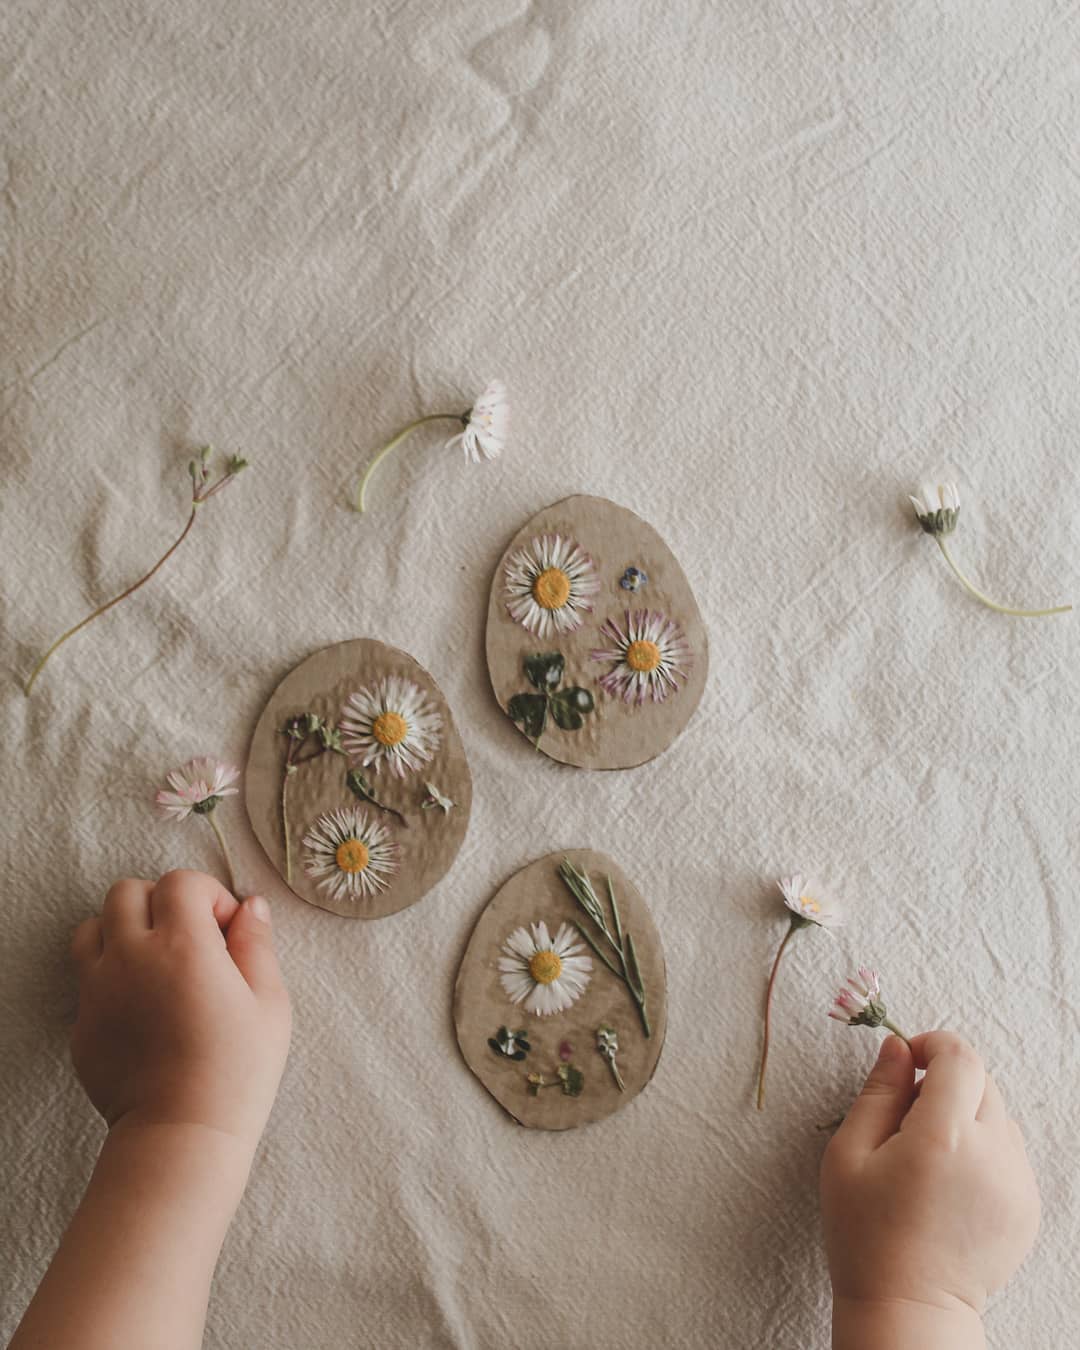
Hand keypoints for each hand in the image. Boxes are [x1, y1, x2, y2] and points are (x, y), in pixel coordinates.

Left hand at [70, 870, 290, 1150]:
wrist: (181, 1135)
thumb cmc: (236, 1071)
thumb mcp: (269, 1003)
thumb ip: (257, 944)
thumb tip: (250, 907)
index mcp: (183, 945)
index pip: (180, 882)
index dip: (208, 895)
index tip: (226, 929)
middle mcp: (132, 957)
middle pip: (127, 892)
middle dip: (161, 902)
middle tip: (189, 937)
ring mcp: (98, 990)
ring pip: (93, 927)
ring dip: (123, 930)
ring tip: (154, 962)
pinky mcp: (81, 1023)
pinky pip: (86, 978)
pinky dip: (111, 976)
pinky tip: (143, 1007)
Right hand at [822, 1031, 1038, 1338]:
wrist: (909, 1308)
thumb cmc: (865, 1234)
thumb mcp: (849, 1154)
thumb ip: (878, 1093)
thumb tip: (898, 1048)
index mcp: (941, 1138)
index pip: (961, 1057)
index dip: (934, 1044)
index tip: (909, 1059)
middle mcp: (990, 1154)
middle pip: (982, 1081)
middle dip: (946, 1082)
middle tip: (907, 1117)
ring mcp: (1016, 1182)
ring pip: (998, 1115)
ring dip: (966, 1116)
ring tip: (928, 1157)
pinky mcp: (1027, 1205)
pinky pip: (1009, 1152)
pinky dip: (983, 1149)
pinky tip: (950, 1183)